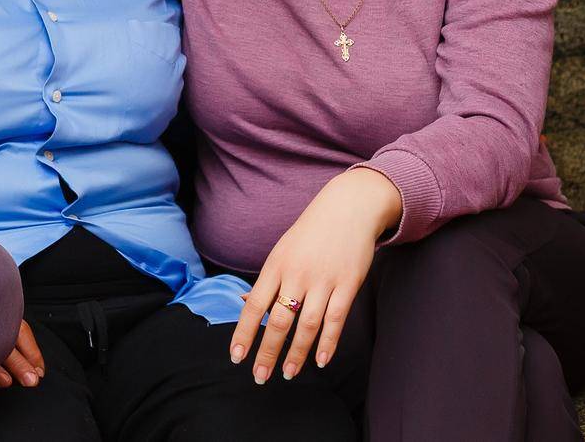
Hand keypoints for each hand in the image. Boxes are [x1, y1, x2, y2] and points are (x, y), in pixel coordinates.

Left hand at [231, 168, 400, 382]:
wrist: (347, 208)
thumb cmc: (310, 233)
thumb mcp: (282, 251)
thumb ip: (269, 281)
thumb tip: (248, 308)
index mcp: (275, 265)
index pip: (254, 305)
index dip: (244, 333)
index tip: (236, 357)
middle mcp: (296, 274)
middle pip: (279, 320)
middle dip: (267, 352)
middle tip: (259, 377)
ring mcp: (323, 280)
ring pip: (307, 325)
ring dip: (297, 353)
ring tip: (288, 373)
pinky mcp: (348, 284)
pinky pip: (336, 319)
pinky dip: (327, 342)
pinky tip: (320, 360)